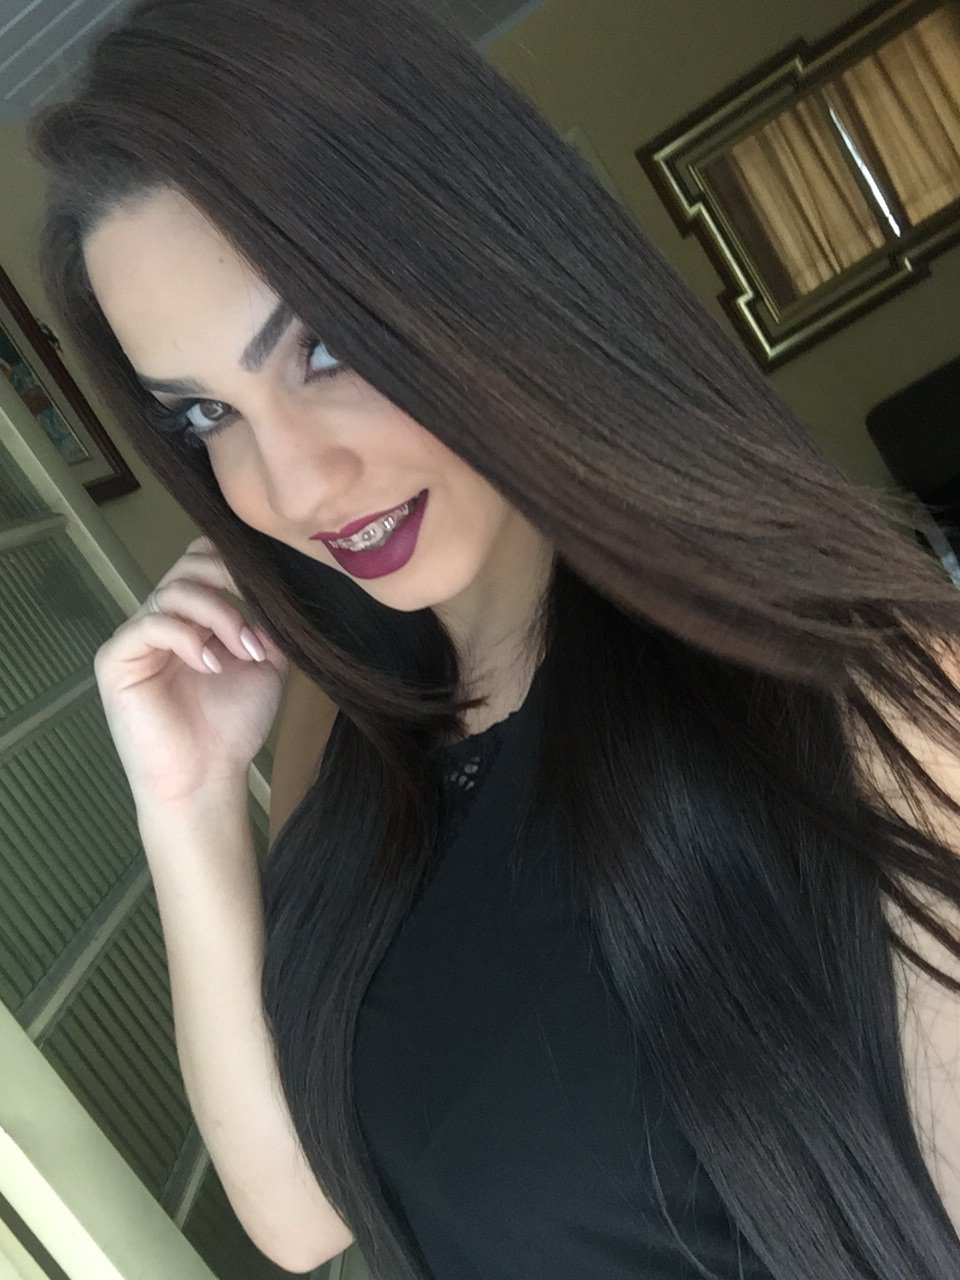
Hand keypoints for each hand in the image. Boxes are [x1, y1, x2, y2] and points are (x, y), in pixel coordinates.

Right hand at [94, 536, 289, 804]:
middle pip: (187, 567)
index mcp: (195, 618)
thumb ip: (267, 624)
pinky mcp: (116, 659)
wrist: (207, 777)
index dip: (231, 561)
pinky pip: (148, 625)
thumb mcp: (266, 665)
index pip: (201, 561)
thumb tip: (273, 588)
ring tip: (243, 652)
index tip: (267, 586)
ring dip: (218, 616)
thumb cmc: (232, 726)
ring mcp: (138, 637)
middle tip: (256, 620)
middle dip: (228, 582)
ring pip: (172, 592)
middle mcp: (164, 620)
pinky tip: (211, 665)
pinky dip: (187, 638)